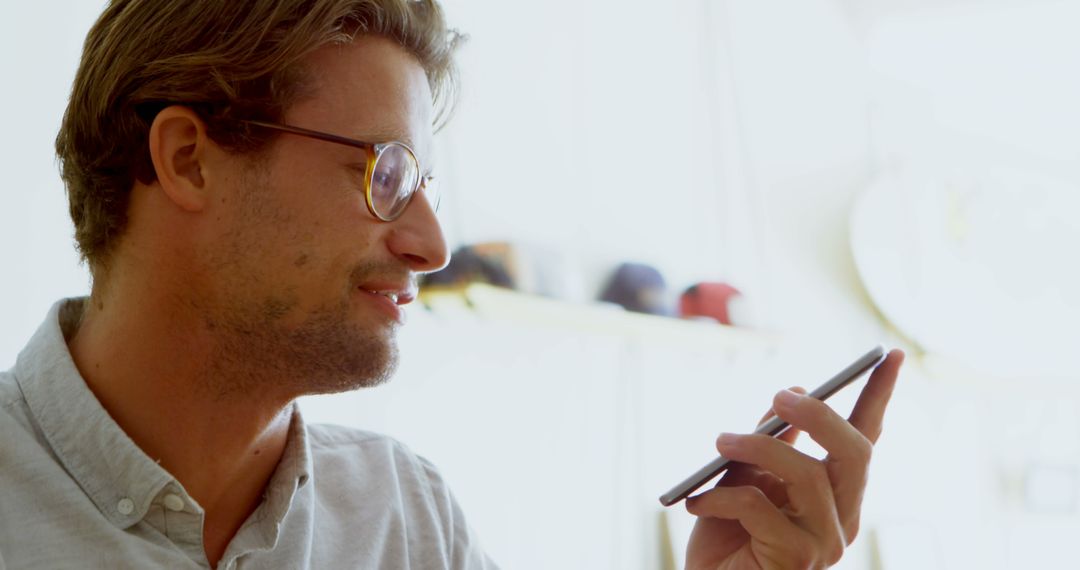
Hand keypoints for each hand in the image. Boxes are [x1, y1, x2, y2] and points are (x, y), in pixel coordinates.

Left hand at [684, 350, 903, 569]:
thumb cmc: (727, 535)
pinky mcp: (795, 561)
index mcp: (835, 493)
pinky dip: (723, 497)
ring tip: (719, 442)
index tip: (889, 354)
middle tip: (778, 395)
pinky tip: (696, 502)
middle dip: (818, 415)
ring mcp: (823, 543)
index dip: (879, 397)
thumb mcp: (744, 477)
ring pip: (808, 476)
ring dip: (757, 448)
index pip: (866, 440)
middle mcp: (841, 518)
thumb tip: (788, 395)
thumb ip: (768, 442)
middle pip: (854, 454)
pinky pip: (761, 510)